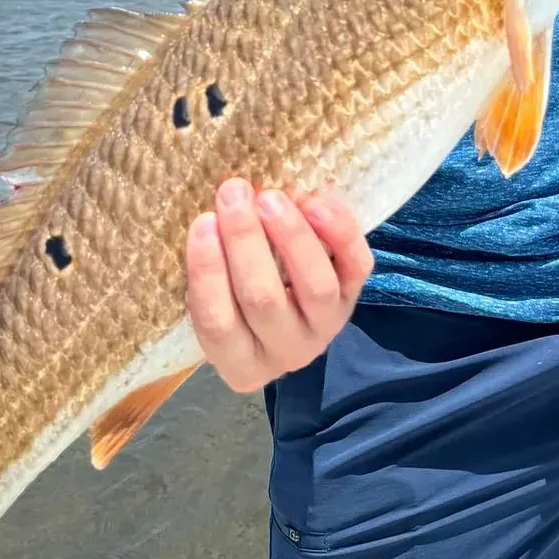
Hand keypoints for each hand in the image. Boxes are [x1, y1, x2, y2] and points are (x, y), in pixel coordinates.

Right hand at [185, 179, 374, 392]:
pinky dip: (338, 232)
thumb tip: (216, 210)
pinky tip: (314, 203)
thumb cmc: (237, 298)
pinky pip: (355, 266)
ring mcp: (326, 327)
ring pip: (315, 286)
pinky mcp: (355, 296)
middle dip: (245, 241)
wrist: (291, 305)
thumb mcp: (218, 298)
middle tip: (233, 193)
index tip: (203, 221)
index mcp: (240, 364)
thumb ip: (215, 267)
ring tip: (271, 198)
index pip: (216, 324)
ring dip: (291, 236)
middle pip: (263, 300)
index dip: (207, 272)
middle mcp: (286, 352)